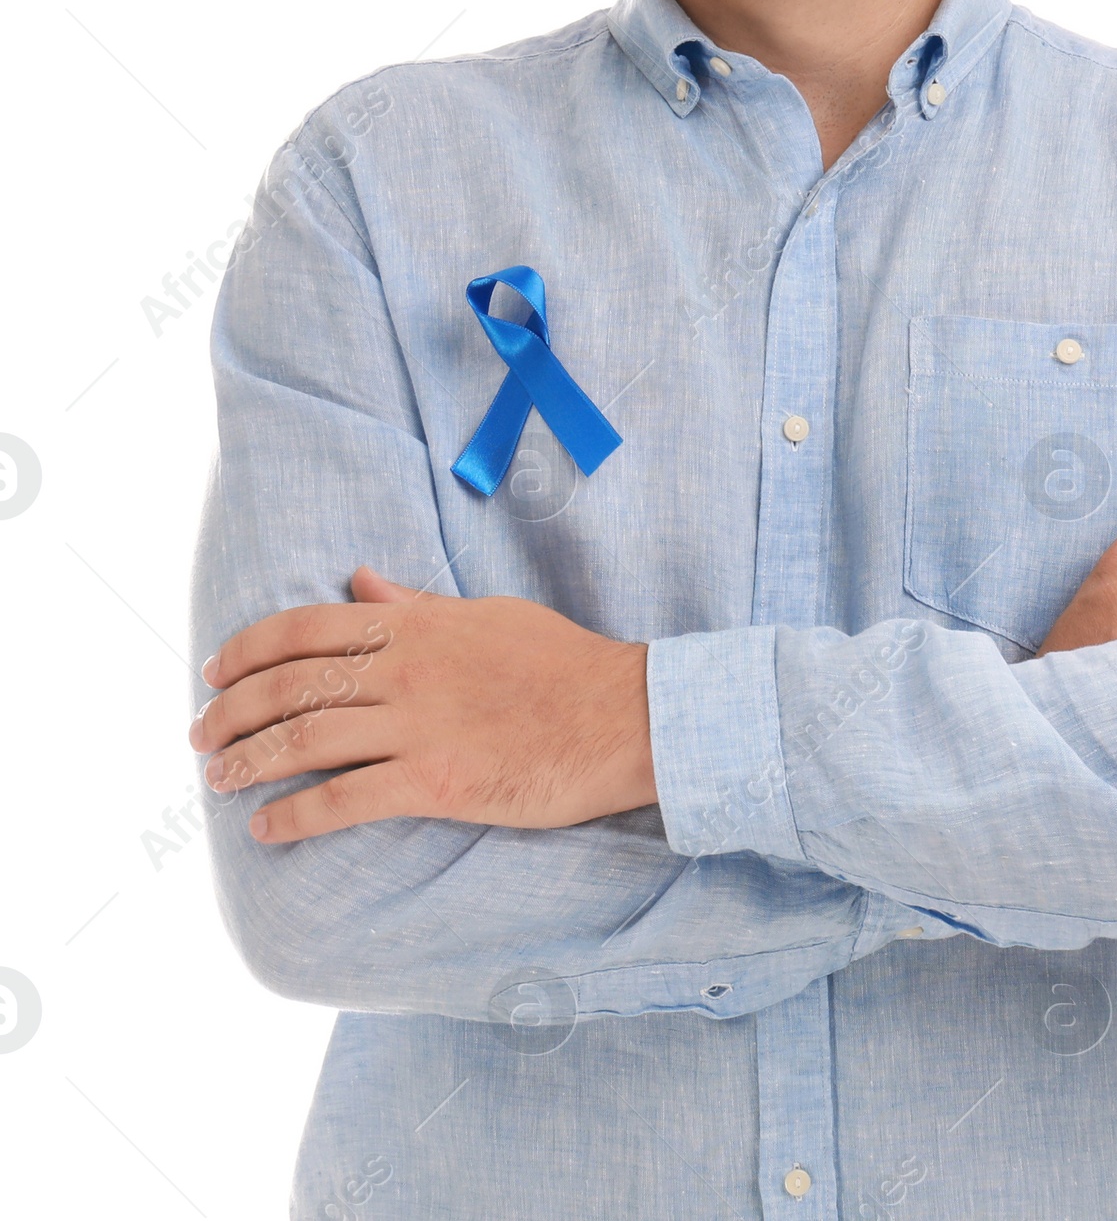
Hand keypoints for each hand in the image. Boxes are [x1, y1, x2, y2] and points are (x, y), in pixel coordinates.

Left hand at [190, 568, 656, 843]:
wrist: (623, 716)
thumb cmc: (564, 664)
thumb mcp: (488, 615)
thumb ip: (417, 605)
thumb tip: (360, 583)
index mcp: (417, 626)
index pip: (308, 628)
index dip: (249, 649)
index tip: (215, 671)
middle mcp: (407, 670)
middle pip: (293, 683)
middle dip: (233, 709)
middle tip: (199, 733)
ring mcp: (420, 726)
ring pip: (307, 738)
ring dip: (249, 759)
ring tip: (216, 778)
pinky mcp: (437, 782)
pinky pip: (346, 798)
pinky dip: (296, 814)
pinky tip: (266, 826)